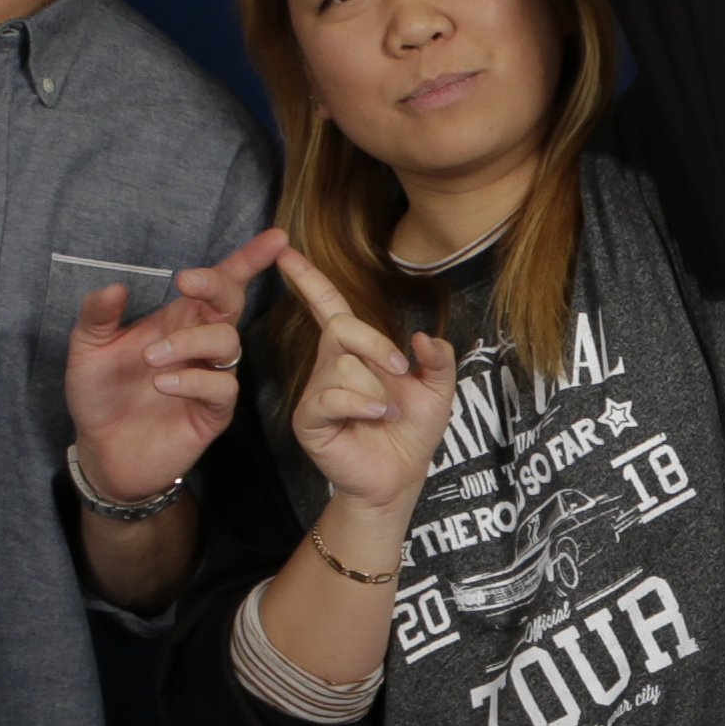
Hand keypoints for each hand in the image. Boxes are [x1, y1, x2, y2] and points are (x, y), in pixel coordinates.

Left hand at [65, 229, 286, 504]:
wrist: (102, 451)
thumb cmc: (100, 395)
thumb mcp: (87, 349)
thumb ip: (97, 316)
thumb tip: (114, 285)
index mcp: (178, 319)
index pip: (220, 283)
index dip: (249, 259)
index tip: (275, 238)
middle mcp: (200, 343)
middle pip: (230, 303)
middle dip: (218, 285)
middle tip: (185, 282)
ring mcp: (210, 376)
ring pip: (226, 342)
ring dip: (190, 341)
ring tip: (152, 358)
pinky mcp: (213, 412)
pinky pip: (221, 387)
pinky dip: (194, 380)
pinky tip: (163, 384)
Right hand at [280, 250, 456, 514]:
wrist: (401, 476)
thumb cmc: (412, 431)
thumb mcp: (439, 389)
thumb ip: (438, 359)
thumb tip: (424, 337)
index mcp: (354, 351)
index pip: (326, 306)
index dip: (307, 278)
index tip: (285, 249)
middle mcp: (329, 365)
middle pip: (340, 327)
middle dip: (377, 345)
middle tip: (401, 371)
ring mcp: (316, 391)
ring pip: (342, 366)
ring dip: (376, 388)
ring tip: (387, 412)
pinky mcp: (310, 418)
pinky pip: (331, 395)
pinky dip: (362, 404)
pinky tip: (375, 417)